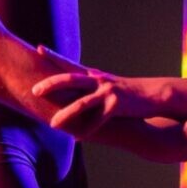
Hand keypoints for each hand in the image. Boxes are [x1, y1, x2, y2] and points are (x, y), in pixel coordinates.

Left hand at [33, 70, 177, 136]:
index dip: (54, 56)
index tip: (39, 49)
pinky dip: (87, 130)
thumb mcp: (105, 83)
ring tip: (52, 125)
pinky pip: (98, 120)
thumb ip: (87, 82)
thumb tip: (68, 83)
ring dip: (66, 115)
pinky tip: (77, 138)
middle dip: (51, 85)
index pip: (70, 64)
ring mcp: (108, 92)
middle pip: (71, 79)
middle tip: (34, 91)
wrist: (153, 94)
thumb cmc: (125, 91)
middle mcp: (98, 80)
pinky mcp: (117, 106)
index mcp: (93, 75)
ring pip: (82, 103)